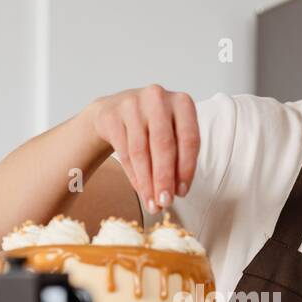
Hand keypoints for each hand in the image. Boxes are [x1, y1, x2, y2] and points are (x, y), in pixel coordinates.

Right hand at [88, 84, 199, 215]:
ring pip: (141, 151)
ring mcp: (132, 104)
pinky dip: (133, 175)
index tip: (183, 193)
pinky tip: (140, 190)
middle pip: (163, 145)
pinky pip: (124, 152)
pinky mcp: (112, 116)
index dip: (187, 168)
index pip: (189, 138)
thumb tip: (177, 192)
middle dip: (164, 179)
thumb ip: (178, 159)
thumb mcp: (172, 135)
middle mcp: (158, 98)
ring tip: (152, 203)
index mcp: (182, 102)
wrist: (115, 111)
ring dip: (147, 182)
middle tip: (165, 203)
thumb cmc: (152, 128)